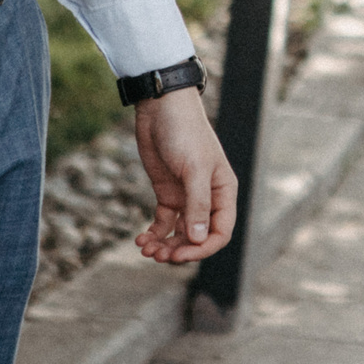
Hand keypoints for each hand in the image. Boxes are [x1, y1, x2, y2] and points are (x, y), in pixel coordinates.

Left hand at [132, 85, 237, 262]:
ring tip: (145, 248)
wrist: (161, 109)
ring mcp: (186, 196)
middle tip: (157, 255)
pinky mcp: (167, 193)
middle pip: (197, 237)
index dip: (202, 248)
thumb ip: (197, 205)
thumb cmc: (185, 133)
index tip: (180, 254)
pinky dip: (153, 234)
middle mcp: (207, 197)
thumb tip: (198, 239)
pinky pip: (163, 223)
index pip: (221, 232)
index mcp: (223, 191)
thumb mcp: (194, 169)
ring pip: (179, 233)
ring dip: (164, 245)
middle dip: (178, 250)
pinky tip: (140, 238)